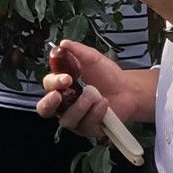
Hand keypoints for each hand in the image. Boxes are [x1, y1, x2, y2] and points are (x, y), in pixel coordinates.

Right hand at [36, 39, 157, 135]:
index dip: (54, 83)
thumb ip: (77, 50)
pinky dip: (95, 113)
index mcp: (60, 86)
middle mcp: (63, 104)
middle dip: (49, 103)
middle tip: (59, 96)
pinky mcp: (87, 129)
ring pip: (67, 119)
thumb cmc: (106, 74)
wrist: (128, 90)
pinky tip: (104, 104)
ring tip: (95, 95)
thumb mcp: (92, 58)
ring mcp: (74, 118)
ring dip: (80, 107)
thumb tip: (63, 43)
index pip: (48, 86)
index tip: (67, 78)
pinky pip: (85, 125)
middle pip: (44, 110)